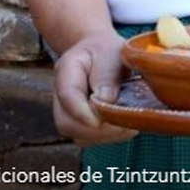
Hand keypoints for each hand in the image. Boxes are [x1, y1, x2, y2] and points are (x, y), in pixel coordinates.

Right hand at [52, 30, 138, 144]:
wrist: (101, 52)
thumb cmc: (107, 51)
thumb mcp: (111, 53)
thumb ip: (106, 76)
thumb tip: (105, 103)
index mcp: (66, 70)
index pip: (67, 96)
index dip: (83, 112)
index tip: (101, 120)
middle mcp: (60, 94)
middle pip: (66, 123)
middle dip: (96, 129)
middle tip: (124, 123)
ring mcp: (67, 111)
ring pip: (77, 135)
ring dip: (104, 135)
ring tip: (128, 124)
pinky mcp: (78, 123)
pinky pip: (89, 139)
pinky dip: (108, 137)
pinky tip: (125, 126)